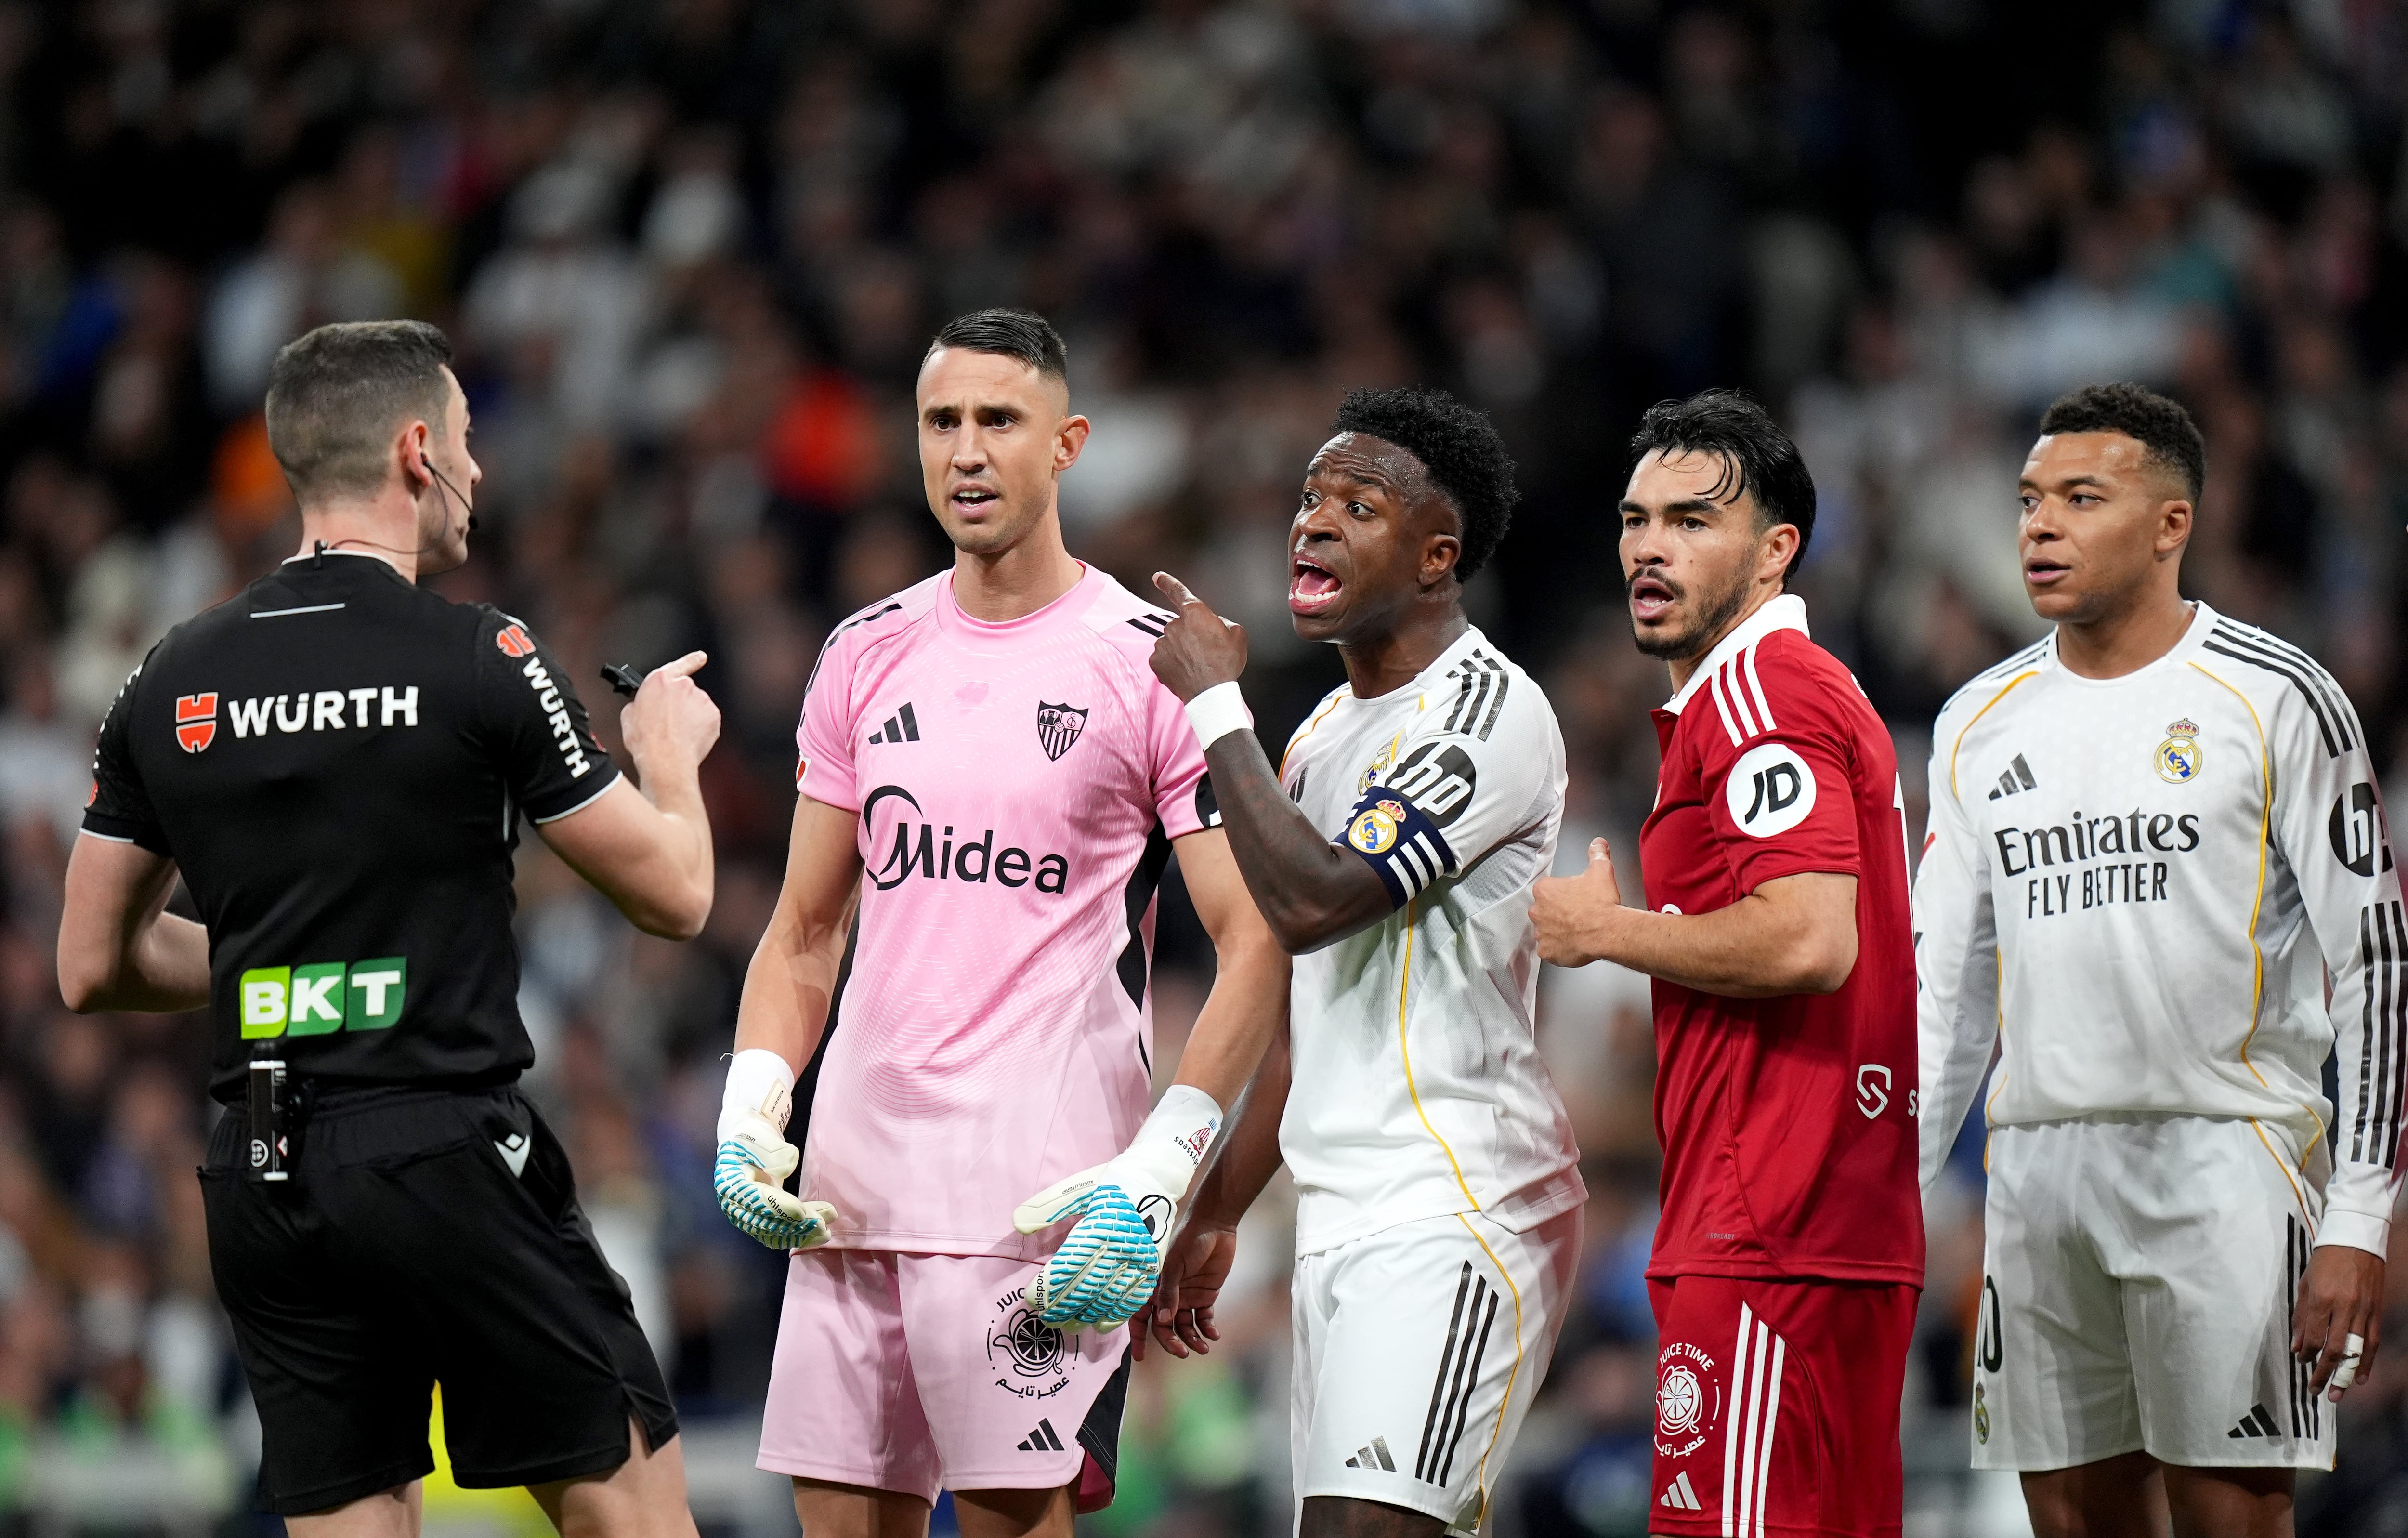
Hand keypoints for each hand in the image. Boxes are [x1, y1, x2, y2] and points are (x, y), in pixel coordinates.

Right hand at [620, 651, 721, 777]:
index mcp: (659, 680)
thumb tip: (643, 705)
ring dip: (690, 716)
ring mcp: (701, 699)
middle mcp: (683, 685)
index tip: (701, 657)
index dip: (691, 660)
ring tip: (677, 734)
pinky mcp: (713, 715)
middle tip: (669, 722)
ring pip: (697, 706)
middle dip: (679, 704)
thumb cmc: (645, 740)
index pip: (678, 665)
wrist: (665, 760)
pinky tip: (689, 739)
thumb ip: (640, 703)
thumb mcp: (629, 716)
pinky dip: (701, 728)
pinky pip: (707, 719)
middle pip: (685, 690)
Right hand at [714, 1108, 835, 1251]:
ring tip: (826, 1232)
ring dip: (801, 1233)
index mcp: (731, 1183)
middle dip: (796, 1226)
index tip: (803, 1212)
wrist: (747, 1144)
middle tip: (823, 1224)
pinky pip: (779, 1232)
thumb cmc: (752, 1137)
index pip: (757, 1200)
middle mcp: (736, 1205)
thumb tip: (786, 1169)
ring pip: (775, 1231)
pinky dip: (798, 1234)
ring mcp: (748, 1214)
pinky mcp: (761, 1218)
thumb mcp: (759, 1136)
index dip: (780, 1208)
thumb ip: (772, 1151)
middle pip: (767, 1221)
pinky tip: (816, 1234)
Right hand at [1134, 1223, 1235, 1361]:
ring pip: (1184, 1326)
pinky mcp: (1205, 1295)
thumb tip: (1161, 1321)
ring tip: (1203, 1348)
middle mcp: (1168, 1295)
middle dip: (1171, 1342)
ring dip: (1191, 1339)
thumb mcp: (1174, 1266)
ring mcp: (1187, 1296)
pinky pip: (1203, 1318)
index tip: (1140, 1356)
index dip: (1138, 1336)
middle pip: (1164, 1327)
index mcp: (1153, 1287)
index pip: (1141, 1316)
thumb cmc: (1188, 1240)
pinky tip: (1214, 1335)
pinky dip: (1208, 1329)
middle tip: (1182, 1353)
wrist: (1215, 1226)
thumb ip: (1169, 1293)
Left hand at [1149, 573, 1246, 702]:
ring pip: (1171, 642)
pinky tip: (1186, 672)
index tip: (1157, 577)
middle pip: (1180, 625)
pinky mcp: (1155, 661)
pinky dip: (1173, 664)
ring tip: (1197, 666)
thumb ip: (1223, 622)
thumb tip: (1214, 624)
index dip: (1167, 583)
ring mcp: (1162, 644)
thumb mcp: (1237, 635)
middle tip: (1206, 652)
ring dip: (1181, 650)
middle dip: (1190, 635)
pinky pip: (1163, 658)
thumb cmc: (1226, 663)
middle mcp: (1174, 624)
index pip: (1178, 592)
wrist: (1211, 693)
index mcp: (1194, 613)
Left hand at [1532, 837, 1627, 966]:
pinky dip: (1559, 949)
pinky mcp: (1547, 952)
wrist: (1607, 930)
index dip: (1563, 894)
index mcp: (1544, 890)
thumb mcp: (1601, 870)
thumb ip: (1597, 854)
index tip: (1574, 897)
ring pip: (1546, 931)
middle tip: (1576, 915)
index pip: (1547, 890)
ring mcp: (1541, 933)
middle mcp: (1537, 911)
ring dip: (1558, 931)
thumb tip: (1598, 843)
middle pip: (1544, 910)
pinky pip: (1549, 950)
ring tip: (1577, 930)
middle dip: (1557, 912)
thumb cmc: (1601, 903)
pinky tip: (1572, 944)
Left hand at [2293, 1244, 2382, 1399]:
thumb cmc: (2324, 1262)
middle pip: (2334, 1348)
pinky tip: (2359, 1378)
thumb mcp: (2305, 1284)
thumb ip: (2301, 1316)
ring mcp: (2363, 1311)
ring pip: (2355, 1350)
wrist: (2355, 1241)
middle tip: (2316, 1391)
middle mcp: (2344, 1307)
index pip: (2313, 1336)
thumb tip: (2297, 1346)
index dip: (2307, 1353)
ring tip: (2337, 1394)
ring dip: (2345, 1374)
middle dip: (2324, 1373)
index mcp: (2322, 1299)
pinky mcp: (2376, 1311)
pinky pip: (2372, 1342)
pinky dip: (2367, 1362)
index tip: (2302, 1363)